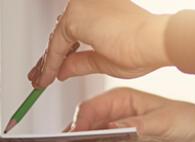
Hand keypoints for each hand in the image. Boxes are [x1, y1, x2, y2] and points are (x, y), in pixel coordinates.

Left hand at [29, 0, 171, 87]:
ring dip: (47, 62)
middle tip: (39, 75)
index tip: (54, 67)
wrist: (154, 42)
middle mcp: (88, 2)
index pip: (73, 31)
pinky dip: (51, 64)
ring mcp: (80, 5)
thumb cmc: (141, 49)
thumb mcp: (104, 60)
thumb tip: (62, 70)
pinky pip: (57, 46)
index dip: (62, 52)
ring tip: (40, 81)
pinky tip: (47, 78)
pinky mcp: (75, 16)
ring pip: (57, 39)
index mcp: (99, 7)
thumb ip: (81, 62)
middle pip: (62, 33)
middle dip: (50, 58)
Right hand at [71, 87, 194, 141]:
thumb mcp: (161, 122)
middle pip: (86, 127)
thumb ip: (135, 126)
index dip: (78, 124)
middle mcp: (116, 115)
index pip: (89, 109)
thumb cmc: (188, 122)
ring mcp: (119, 133)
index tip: (74, 140)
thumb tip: (109, 128)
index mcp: (121, 99)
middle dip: (79, 140)